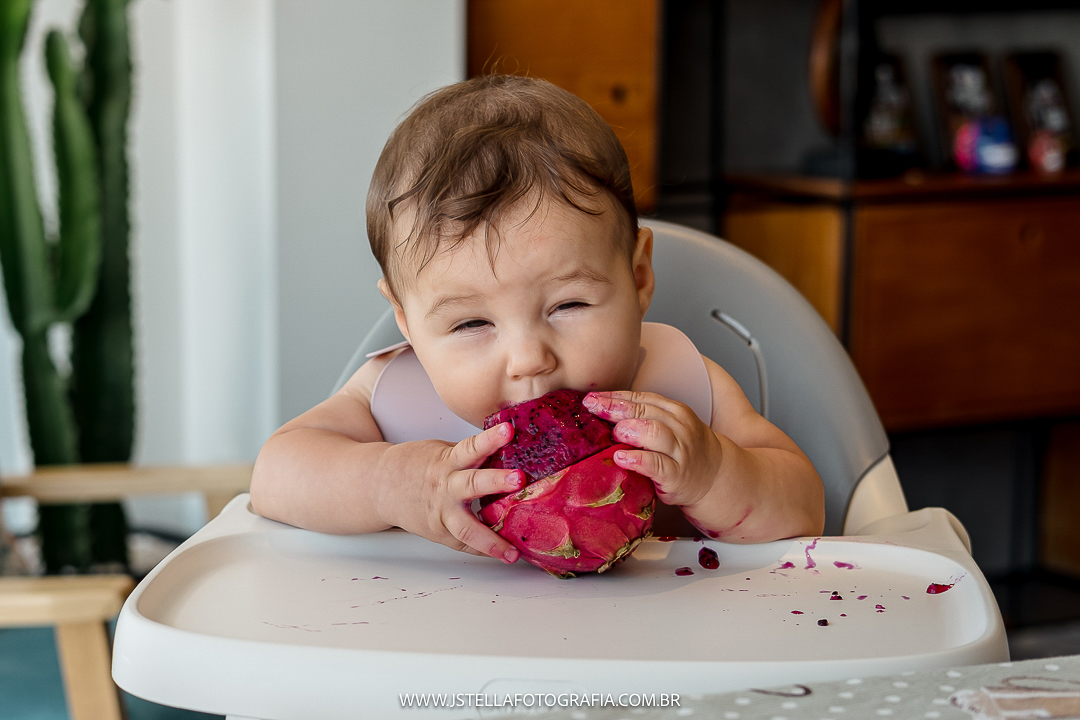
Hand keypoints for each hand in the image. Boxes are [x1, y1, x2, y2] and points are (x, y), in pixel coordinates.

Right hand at [377, 423, 524, 562]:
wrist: (380, 487)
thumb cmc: (416, 466)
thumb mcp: (442, 452)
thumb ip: (470, 456)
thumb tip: (509, 453)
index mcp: (446, 461)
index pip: (470, 447)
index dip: (489, 439)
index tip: (508, 430)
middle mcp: (445, 487)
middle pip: (472, 484)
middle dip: (496, 481)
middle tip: (519, 478)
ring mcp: (441, 513)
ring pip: (466, 528)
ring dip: (491, 539)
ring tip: (512, 552)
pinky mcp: (438, 533)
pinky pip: (464, 544)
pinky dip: (484, 550)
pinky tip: (504, 555)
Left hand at [583, 391, 723, 507]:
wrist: (715, 476)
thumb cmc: (682, 449)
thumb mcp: (669, 425)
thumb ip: (642, 417)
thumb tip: (601, 411)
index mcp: (674, 411)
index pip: (641, 399)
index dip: (614, 397)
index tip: (591, 398)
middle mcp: (678, 427)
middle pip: (644, 411)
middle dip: (615, 408)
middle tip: (592, 407)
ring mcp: (679, 450)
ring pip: (654, 432)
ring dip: (629, 429)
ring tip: (613, 432)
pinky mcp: (676, 475)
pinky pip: (655, 464)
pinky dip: (637, 459)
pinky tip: (620, 457)